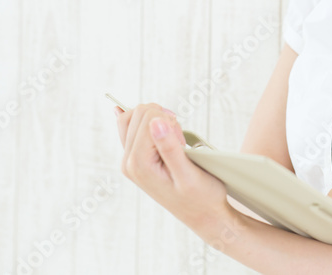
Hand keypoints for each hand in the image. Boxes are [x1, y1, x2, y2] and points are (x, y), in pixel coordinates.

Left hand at [114, 102, 232, 237]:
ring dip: (155, 120)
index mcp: (139, 164)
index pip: (148, 118)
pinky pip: (129, 130)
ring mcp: (130, 161)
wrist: (203, 215)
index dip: (170, 122)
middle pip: (137, 114)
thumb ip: (170, 148)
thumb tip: (155, 122)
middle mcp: (129, 162)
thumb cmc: (201, 197)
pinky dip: (143, 122)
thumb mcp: (188, 174)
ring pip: (131, 119)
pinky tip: (151, 123)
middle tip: (179, 140)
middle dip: (161, 118)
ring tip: (174, 139)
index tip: (182, 141)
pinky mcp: (136, 160)